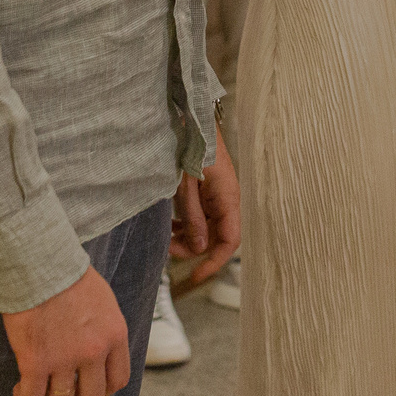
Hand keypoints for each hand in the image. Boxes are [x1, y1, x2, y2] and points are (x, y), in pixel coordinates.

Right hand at [2, 266, 126, 395]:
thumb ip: (105, 330)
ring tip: (37, 393)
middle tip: (62, 391)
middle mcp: (94, 352)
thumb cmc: (67, 275)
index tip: (87, 385)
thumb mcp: (103, 301)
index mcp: (114, 335)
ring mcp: (65, 359)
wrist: (39, 264)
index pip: (118, 380)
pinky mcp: (36, 362)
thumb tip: (100, 351)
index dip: (102, 388)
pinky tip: (20, 389)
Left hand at [169, 129, 242, 291]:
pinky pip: (201, 216)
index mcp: (227, 199)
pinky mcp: (208, 191)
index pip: (229, 241)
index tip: (195, 276)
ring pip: (207, 228)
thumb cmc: (190, 147)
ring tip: (166, 235)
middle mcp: (227, 200)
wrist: (190, 118)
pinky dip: (187, 223)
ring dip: (188, 236)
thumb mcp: (186, 186)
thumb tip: (198, 248)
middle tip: (166, 247)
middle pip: (215, 237)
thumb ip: (192, 218)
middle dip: (192, 248)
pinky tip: (172, 223)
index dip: (214, 262)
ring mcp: (217, 196)